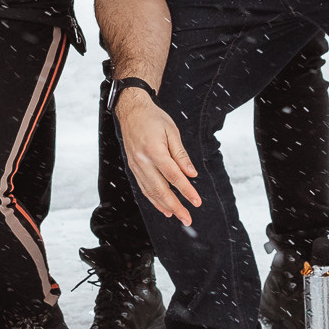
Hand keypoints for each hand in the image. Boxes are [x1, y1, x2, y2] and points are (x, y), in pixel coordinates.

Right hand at [114, 85, 200, 225]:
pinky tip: (163, 207)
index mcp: (153, 150)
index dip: (186, 191)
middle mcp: (142, 161)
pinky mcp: (133, 167)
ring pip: (150, 191)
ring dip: (164, 206)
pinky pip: (143, 187)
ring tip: (177, 216)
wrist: (131, 110)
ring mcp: (136, 165)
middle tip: (187, 218)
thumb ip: (181, 155)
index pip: (173, 176)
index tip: (197, 202)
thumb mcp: (172, 132)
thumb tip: (191, 174)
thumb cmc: (153, 118)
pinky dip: (153, 199)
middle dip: (175, 205)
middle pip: (160, 189)